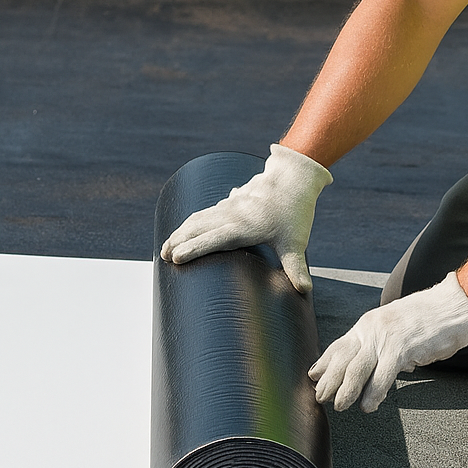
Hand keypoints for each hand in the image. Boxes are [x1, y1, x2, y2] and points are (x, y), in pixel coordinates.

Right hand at [160, 144, 331, 293]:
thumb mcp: (296, 242)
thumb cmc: (294, 212)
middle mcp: (232, 215)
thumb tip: (305, 290)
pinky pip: (205, 212)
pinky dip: (191, 222)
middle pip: (199, 228)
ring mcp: (229, 206)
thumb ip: (296, 268)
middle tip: (163, 257)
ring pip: (198, 218)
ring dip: (181, 231)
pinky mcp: (229, 202)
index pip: (215, 239)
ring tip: (166, 246)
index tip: (177, 257)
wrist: (293, 177)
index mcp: (244, 227)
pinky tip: (183, 229)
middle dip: (179, 241)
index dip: (195, 249)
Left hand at [309, 272, 467, 411]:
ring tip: (340, 406)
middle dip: (329, 381)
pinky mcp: (402, 348)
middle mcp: (372, 329)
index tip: (313, 375)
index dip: (324, 362)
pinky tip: (367, 406)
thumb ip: (382, 344)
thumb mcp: (396, 327)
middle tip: (321, 398)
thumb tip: (374, 368)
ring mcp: (386, 338)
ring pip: (357, 370)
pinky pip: (382, 376)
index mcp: (368, 323)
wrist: (457, 304)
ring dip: (346, 391)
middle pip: (342, 359)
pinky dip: (373, 393)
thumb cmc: (430, 318)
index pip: (339, 345)